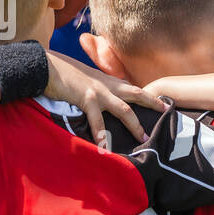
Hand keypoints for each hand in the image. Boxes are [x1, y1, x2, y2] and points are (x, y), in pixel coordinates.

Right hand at [44, 52, 158, 144]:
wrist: (47, 67)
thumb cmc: (65, 75)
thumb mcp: (88, 80)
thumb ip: (100, 89)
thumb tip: (107, 102)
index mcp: (109, 81)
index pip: (134, 88)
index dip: (150, 95)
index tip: (163, 102)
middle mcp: (108, 85)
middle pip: (137, 94)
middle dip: (153, 104)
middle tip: (166, 113)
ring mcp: (99, 92)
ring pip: (123, 110)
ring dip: (134, 125)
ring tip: (143, 138)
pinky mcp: (86, 99)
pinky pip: (97, 120)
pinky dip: (101, 134)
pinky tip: (105, 147)